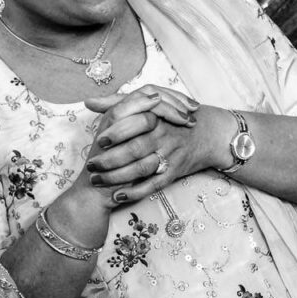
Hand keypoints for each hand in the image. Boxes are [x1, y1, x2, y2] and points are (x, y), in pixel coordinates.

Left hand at [82, 86, 218, 204]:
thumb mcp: (149, 105)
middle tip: (92, 165)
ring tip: (97, 180)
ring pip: (142, 168)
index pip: (134, 123)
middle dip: (111, 159)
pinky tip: (118, 195)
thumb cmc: (171, 119)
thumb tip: (89, 102)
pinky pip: (153, 185)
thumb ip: (119, 103)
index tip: (99, 141)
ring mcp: (170, 154)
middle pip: (136, 148)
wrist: (207, 134)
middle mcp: (164, 135)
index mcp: (156, 116)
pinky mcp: (174, 171)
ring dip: (117, 177)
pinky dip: (135, 192)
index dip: (116, 133)